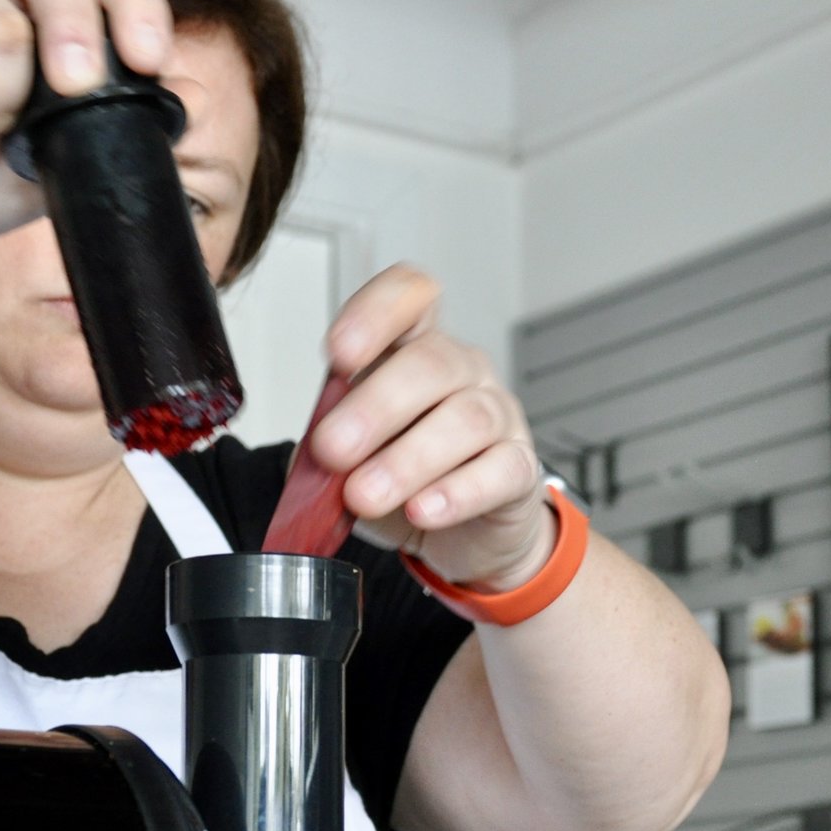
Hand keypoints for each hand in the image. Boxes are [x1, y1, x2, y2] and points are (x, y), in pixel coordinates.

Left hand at [314, 266, 555, 590]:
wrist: (457, 533)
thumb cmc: (400, 479)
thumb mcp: (351, 456)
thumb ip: (330, 447)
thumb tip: (310, 459)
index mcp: (413, 349)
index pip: (409, 297)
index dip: (376, 313)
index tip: (339, 354)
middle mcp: (462, 370)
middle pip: (431, 362)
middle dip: (375, 407)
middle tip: (333, 449)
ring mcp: (498, 416)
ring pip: (466, 419)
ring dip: (408, 460)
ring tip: (365, 495)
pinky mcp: (519, 469)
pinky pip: (499, 471)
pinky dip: (457, 494)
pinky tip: (422, 511)